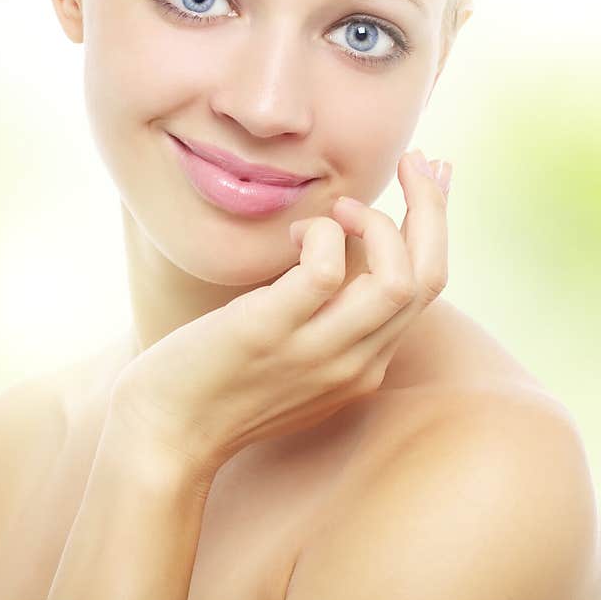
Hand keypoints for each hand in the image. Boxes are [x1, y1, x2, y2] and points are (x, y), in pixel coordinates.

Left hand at [109, 150, 451, 471]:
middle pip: (428, 278)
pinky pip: (323, 271)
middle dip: (431, 208)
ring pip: (398, 279)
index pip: (426, 289)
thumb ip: (324, 317)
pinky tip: (292, 233)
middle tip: (415, 161)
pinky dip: (320, 235)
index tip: (432, 179)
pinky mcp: (269, 333)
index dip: (435, 226)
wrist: (164, 438)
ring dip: (381, 221)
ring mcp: (316, 353)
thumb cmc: (219, 386)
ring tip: (342, 206)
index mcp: (365, 365)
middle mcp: (355, 363)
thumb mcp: (292, 357)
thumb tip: (334, 249)